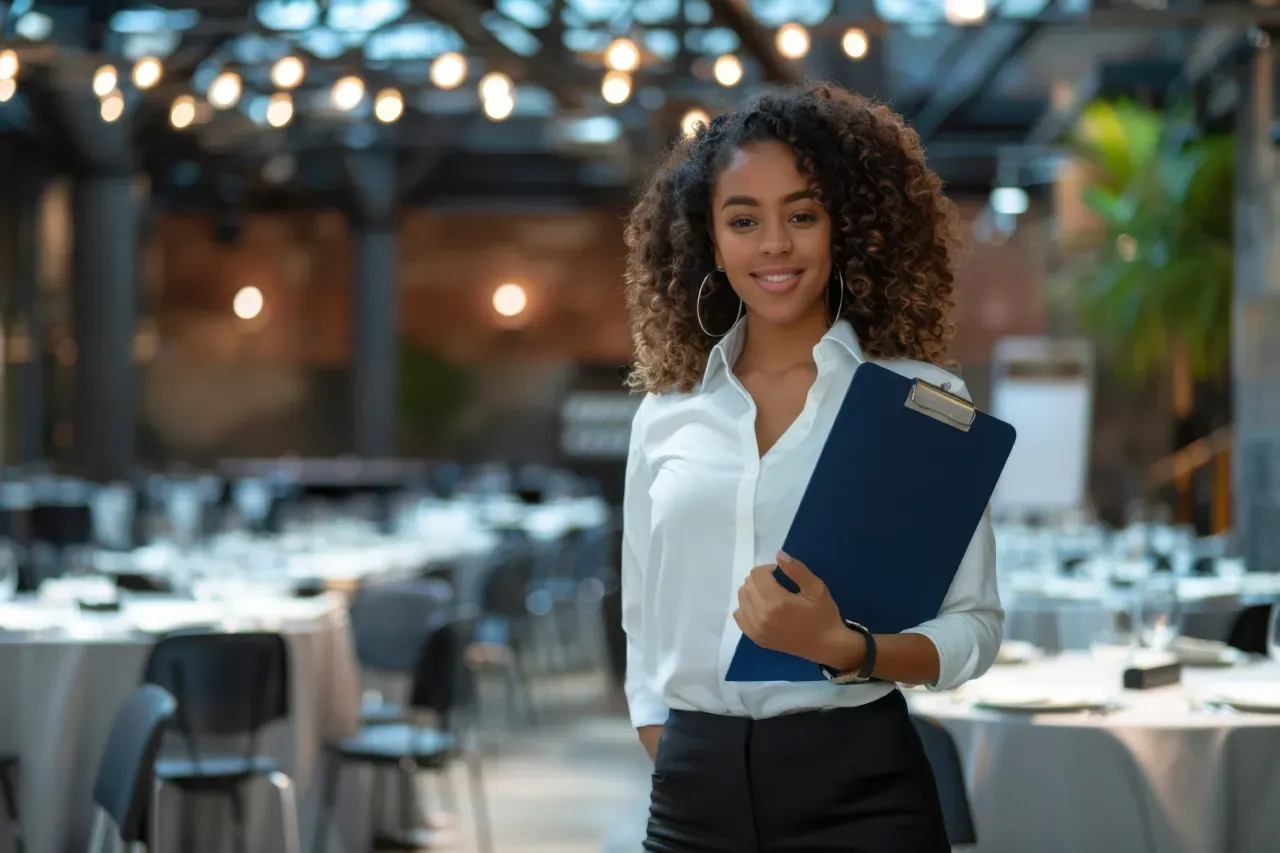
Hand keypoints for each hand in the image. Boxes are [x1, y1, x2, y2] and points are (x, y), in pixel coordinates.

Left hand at [733, 551, 856, 666]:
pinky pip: (739, 616)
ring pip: (741, 598)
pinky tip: (761, 608)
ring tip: (770, 596)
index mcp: (776, 602)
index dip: (769, 569)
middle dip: (760, 579)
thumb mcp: (816, 588)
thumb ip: (796, 570)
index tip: (781, 575)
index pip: (757, 574)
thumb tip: (778, 554)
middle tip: (777, 585)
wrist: (826, 646)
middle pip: (747, 585)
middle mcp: (761, 616)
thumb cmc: (823, 616)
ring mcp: (756, 629)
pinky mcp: (756, 638)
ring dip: (753, 592)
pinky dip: (746, 607)